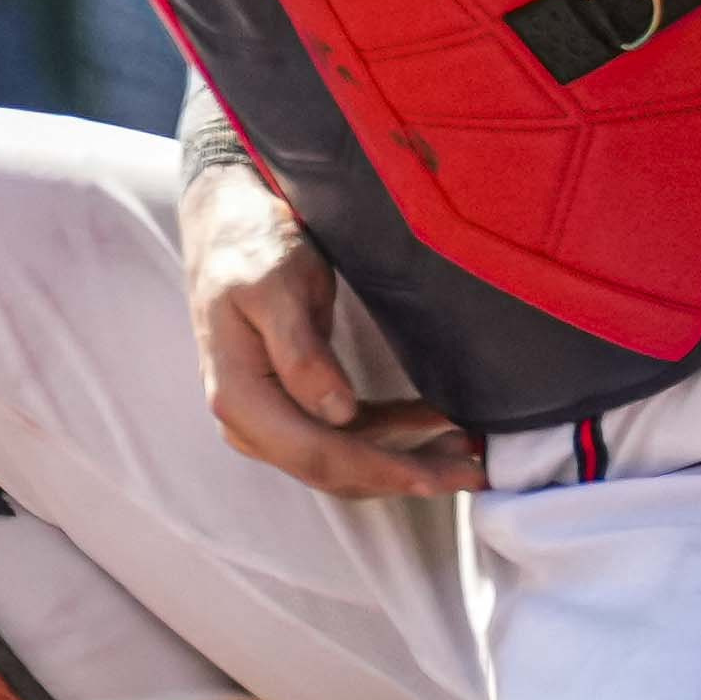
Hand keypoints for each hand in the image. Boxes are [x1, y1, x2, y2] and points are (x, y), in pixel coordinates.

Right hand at [180, 148, 474, 498]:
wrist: (226, 223)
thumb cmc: (251, 246)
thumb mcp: (274, 287)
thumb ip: (301, 352)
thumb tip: (337, 414)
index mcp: (238, 396)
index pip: (317, 454)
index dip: (382, 470)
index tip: (440, 475)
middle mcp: (247, 420)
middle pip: (333, 469)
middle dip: (405, 475)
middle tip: (474, 469)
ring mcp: (266, 417)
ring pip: (343, 462)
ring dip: (405, 461)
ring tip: (466, 451)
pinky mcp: (288, 404)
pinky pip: (344, 438)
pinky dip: (391, 438)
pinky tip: (434, 424)